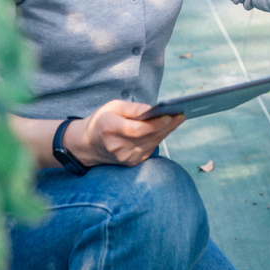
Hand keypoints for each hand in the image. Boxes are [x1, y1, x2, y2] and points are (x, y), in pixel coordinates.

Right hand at [65, 100, 184, 166]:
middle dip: (167, 125)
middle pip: (148, 136)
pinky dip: (160, 137)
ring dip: (167, 130)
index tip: (170, 115)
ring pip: (152, 142)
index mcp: (109, 129)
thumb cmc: (102, 120)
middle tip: (181, 113)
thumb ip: (132, 108)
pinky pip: (151, 147)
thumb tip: (152, 109)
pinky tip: (168, 127)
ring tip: (178, 118)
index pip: (137, 129)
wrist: (88, 144)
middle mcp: (117, 147)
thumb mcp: (112, 107)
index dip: (155, 123)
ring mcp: (125, 157)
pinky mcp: (132, 162)